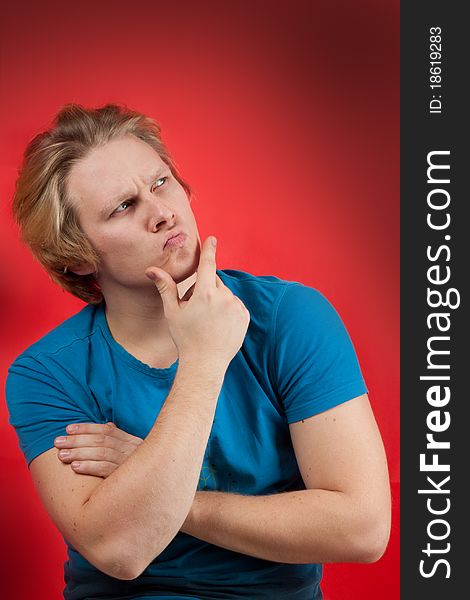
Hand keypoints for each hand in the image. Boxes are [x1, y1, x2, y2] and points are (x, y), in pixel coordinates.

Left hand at [54, 422, 142, 477]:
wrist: (157, 492)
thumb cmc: (140, 471)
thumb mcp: (132, 452)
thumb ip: (119, 439)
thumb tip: (108, 424)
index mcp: (131, 441)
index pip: (107, 430)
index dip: (86, 428)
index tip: (68, 429)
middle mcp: (132, 450)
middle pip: (101, 441)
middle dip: (77, 440)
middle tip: (57, 442)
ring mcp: (130, 464)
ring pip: (102, 453)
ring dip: (79, 453)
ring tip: (61, 455)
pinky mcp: (126, 480)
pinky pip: (106, 470)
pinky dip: (90, 467)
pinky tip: (75, 467)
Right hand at [146, 236, 249, 367]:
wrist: (205, 363)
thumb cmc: (185, 337)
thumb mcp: (173, 312)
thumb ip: (166, 287)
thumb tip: (151, 270)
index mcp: (204, 293)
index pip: (208, 264)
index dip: (209, 250)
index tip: (213, 238)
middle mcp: (223, 297)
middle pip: (214, 281)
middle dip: (205, 288)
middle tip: (195, 309)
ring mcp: (236, 307)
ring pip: (225, 294)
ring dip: (217, 300)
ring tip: (208, 320)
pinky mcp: (245, 316)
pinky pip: (235, 305)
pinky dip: (228, 310)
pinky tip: (219, 324)